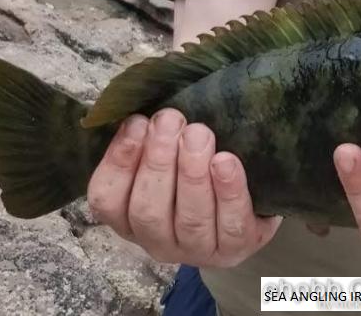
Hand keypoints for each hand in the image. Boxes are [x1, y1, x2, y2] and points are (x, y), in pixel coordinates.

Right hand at [86, 108, 280, 266]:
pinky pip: (232, 224)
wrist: (253, 199)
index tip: (137, 123)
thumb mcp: (169, 155)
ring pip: (190, 218)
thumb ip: (151, 139)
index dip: (119, 161)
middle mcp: (158, 242)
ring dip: (192, 173)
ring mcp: (198, 251)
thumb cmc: (199, 170)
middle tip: (170, 120)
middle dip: (158, 161)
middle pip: (148, 210)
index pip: (107, 199)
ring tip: (199, 134)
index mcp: (129, 220)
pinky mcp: (236, 249)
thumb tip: (142, 108)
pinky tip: (226, 161)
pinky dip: (229, 192)